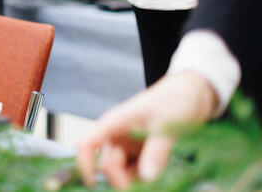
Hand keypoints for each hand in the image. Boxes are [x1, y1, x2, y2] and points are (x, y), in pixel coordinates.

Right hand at [76, 71, 217, 187]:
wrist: (191, 94)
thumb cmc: (175, 101)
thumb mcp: (167, 125)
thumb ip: (157, 152)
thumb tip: (147, 178)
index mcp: (114, 123)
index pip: (87, 144)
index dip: (84, 164)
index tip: (93, 184)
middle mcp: (116, 136)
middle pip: (108, 166)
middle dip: (124, 180)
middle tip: (150, 184)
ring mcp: (128, 146)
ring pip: (123, 173)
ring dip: (137, 181)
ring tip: (162, 176)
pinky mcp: (141, 154)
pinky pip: (137, 174)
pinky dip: (146, 179)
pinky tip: (163, 175)